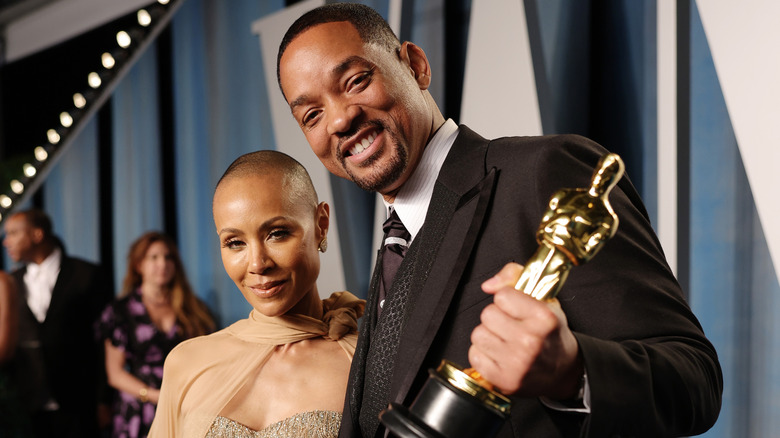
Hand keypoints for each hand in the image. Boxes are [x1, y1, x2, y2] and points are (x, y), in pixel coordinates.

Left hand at [467, 262, 582, 399]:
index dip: (507, 300)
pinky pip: (474, 355)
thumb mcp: (543, 299)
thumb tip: (488, 285)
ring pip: (478, 335)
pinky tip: (500, 355)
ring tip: (505, 341)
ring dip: (488, 336)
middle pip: (487, 315)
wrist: (563, 371)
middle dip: (496, 318)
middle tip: (511, 326)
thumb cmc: (550, 334)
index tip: (517, 308)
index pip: (502, 296)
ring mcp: (516, 363)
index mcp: (543, 318)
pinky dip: (484, 355)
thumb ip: (514, 277)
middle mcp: (531, 341)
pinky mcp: (504, 380)